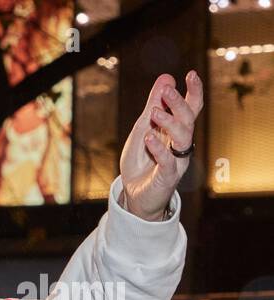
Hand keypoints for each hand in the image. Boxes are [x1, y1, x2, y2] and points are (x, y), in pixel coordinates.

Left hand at [119, 71, 202, 220]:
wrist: (134, 195)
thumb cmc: (140, 162)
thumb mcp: (142, 129)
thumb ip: (153, 106)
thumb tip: (165, 78)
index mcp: (176, 131)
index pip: (191, 108)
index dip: (194, 92)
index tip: (190, 74)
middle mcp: (181, 144)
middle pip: (188, 120)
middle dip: (178, 103)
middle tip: (167, 90)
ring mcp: (176, 160)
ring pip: (182, 137)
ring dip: (170, 123)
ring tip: (154, 112)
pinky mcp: (167, 176)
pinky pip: (168, 160)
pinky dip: (159, 148)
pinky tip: (149, 137)